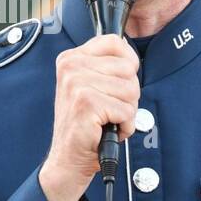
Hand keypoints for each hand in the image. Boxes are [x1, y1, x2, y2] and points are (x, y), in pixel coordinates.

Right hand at [39, 35, 139, 200]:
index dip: (128, 64)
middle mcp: (71, 66)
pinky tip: (106, 129)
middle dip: (128, 95)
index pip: (115, 42)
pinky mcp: (86, 103)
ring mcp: (76, 84)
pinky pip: (127, 110)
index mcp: (72, 58)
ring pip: (131, 90)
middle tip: (109, 109)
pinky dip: (124, 125)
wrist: (69, 158)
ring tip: (107, 119)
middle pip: (129, 69)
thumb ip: (108, 67)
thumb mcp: (94, 86)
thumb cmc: (87, 124)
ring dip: (126, 111)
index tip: (118, 83)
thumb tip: (131, 53)